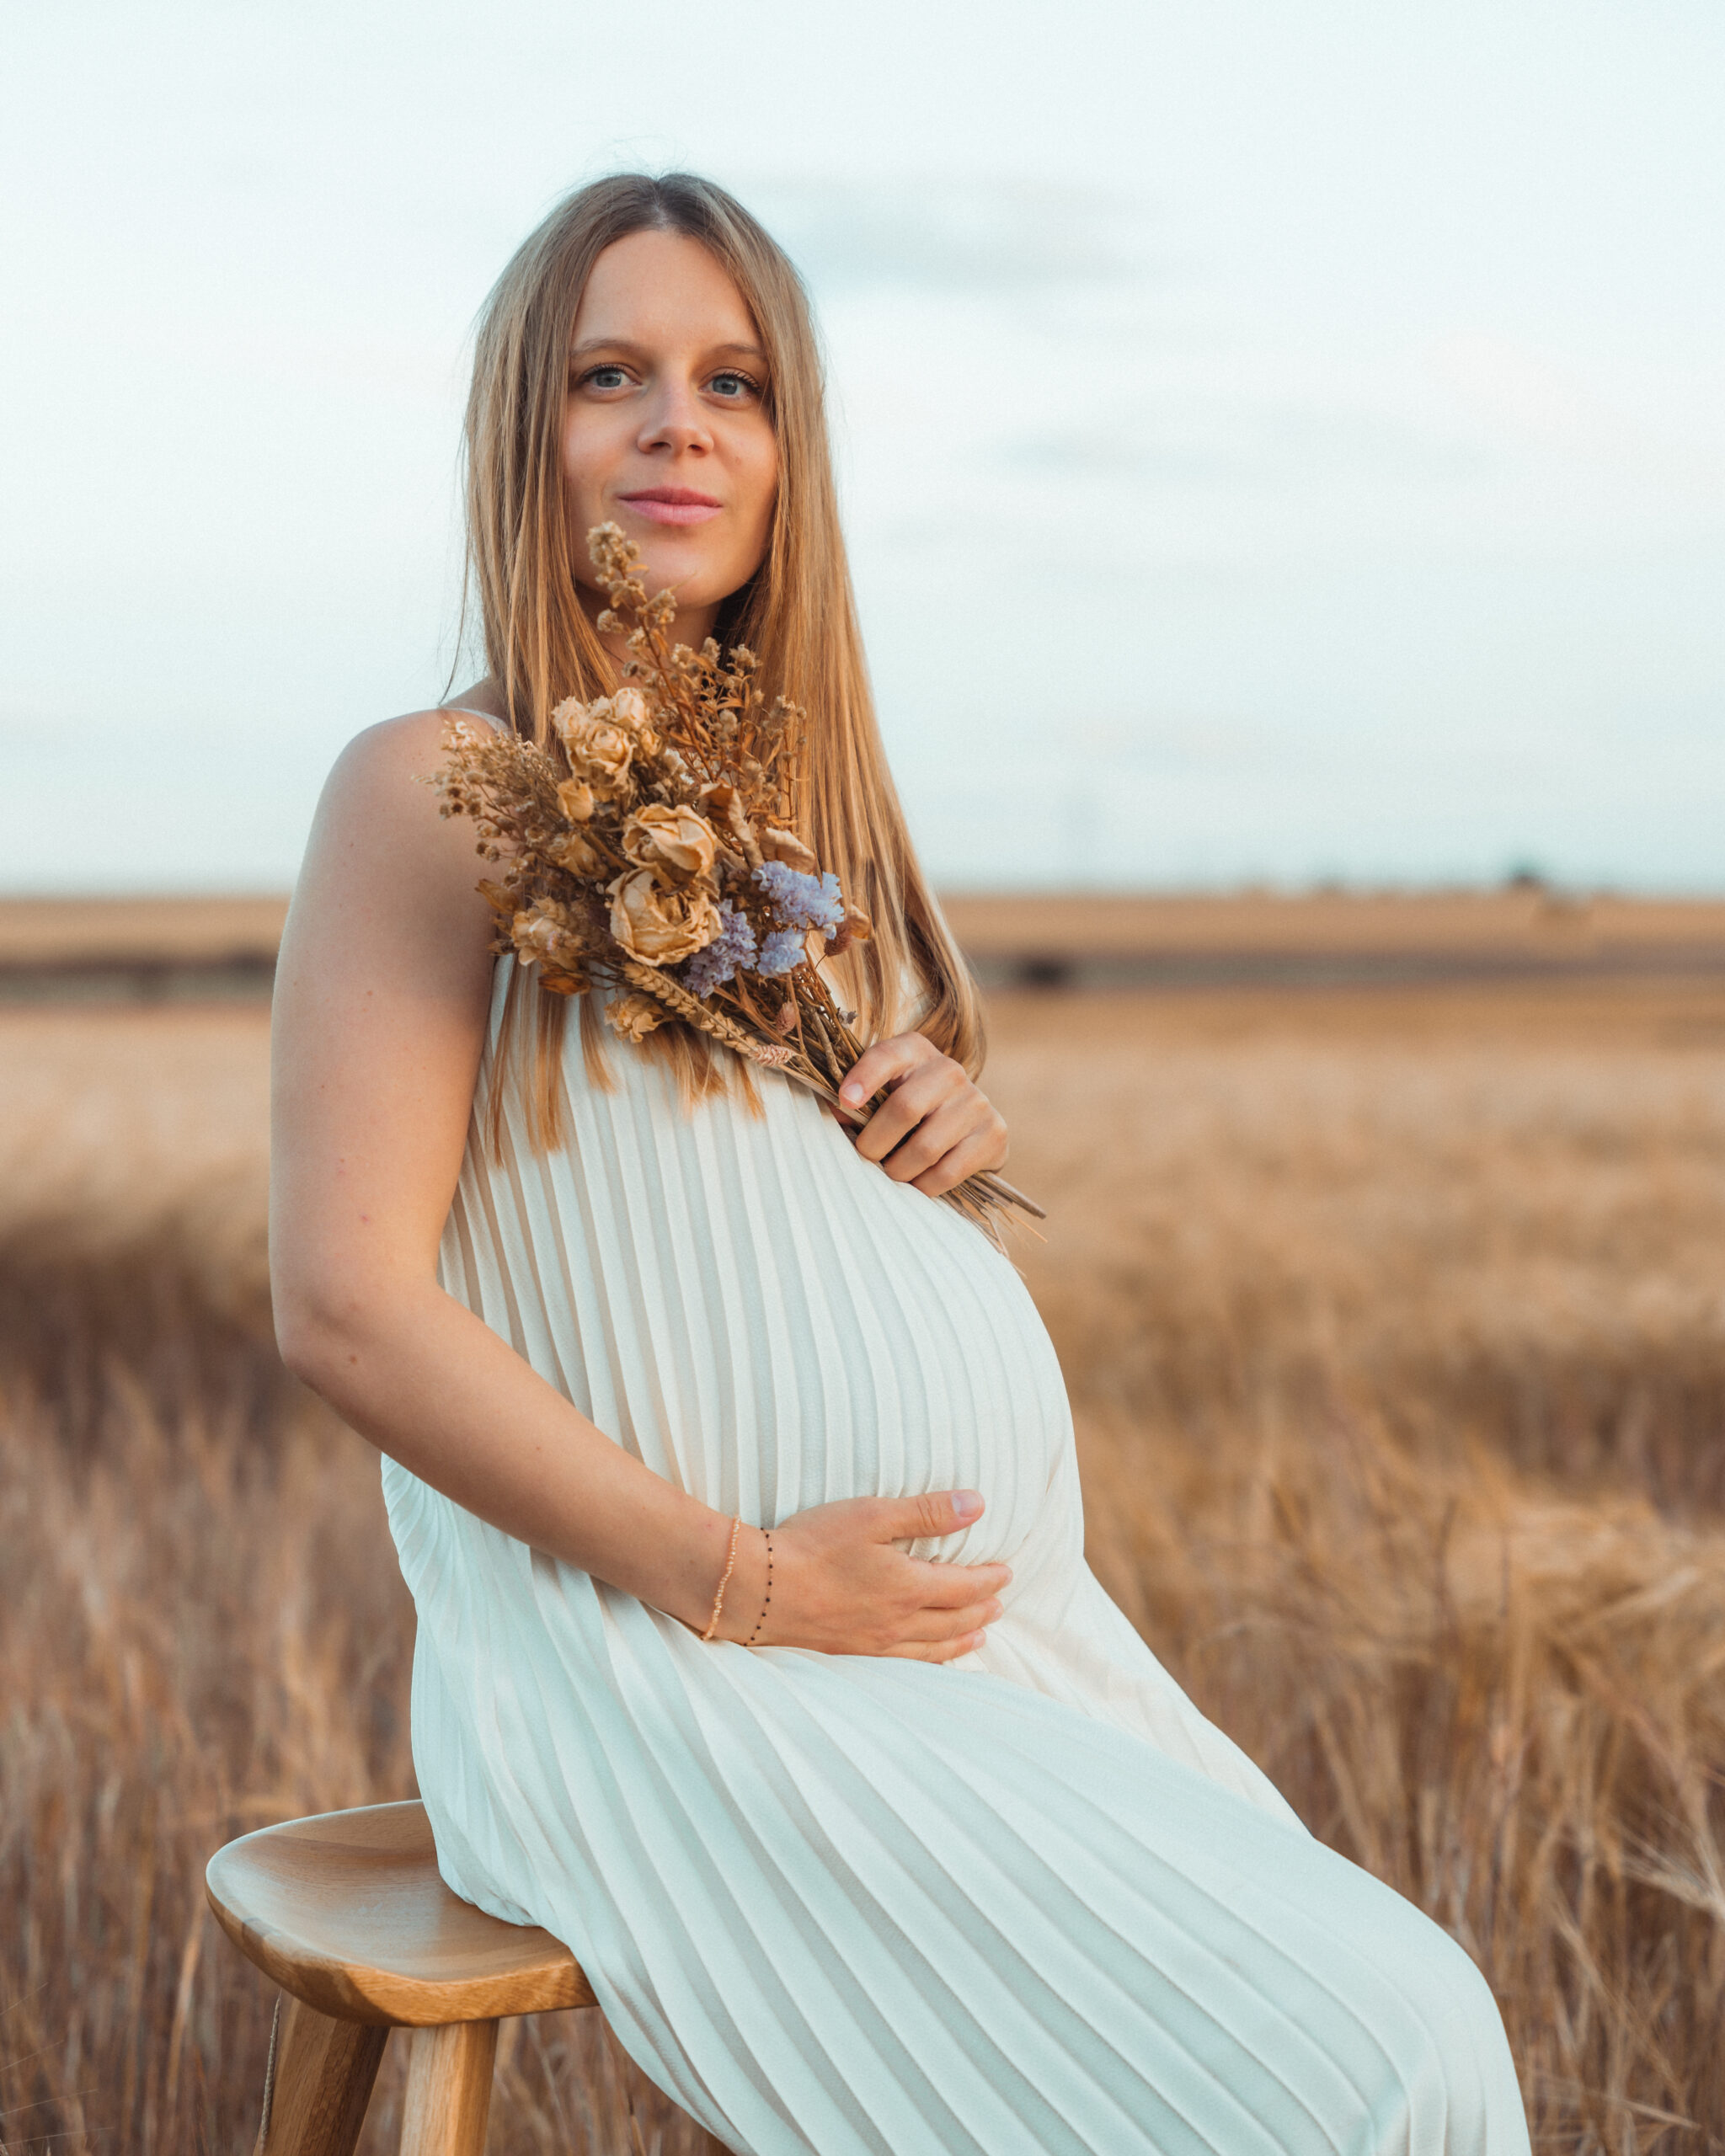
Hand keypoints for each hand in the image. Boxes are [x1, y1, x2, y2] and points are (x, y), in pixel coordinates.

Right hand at [719, 1491, 1011, 1659]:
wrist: (758, 1590)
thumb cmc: (813, 1545)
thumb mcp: (872, 1515)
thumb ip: (927, 1512)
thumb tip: (977, 1504)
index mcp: (909, 1587)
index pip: (964, 1587)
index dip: (989, 1580)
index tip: (1005, 1573)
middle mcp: (898, 1623)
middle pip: (953, 1621)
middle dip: (981, 1611)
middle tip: (999, 1604)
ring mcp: (873, 1645)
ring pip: (932, 1649)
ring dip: (960, 1641)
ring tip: (977, 1637)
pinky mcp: (848, 1656)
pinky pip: (902, 1665)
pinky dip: (927, 1662)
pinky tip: (925, 1660)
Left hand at [838, 1033, 1008, 1198]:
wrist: (966, 1121)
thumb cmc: (910, 1106)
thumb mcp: (884, 1092)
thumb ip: (858, 1100)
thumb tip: (837, 1114)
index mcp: (915, 1051)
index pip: (887, 1056)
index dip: (864, 1077)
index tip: (845, 1102)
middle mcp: (949, 1070)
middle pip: (905, 1108)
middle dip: (875, 1143)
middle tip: (866, 1157)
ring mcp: (976, 1102)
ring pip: (925, 1147)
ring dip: (898, 1170)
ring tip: (891, 1173)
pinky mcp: (994, 1133)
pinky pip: (948, 1171)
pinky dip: (923, 1186)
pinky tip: (916, 1184)